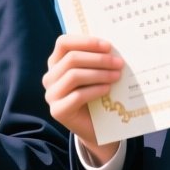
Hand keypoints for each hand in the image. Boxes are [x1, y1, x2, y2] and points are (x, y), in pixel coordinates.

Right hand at [43, 34, 123, 164]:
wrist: (95, 128)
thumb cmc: (96, 95)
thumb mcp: (95, 74)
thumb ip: (96, 60)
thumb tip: (112, 48)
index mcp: (56, 63)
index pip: (63, 43)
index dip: (85, 41)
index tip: (108, 46)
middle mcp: (50, 77)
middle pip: (71, 59)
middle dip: (98, 59)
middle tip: (119, 63)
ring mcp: (51, 95)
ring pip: (74, 75)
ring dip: (99, 74)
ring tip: (117, 76)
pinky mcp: (58, 111)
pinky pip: (77, 96)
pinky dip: (95, 90)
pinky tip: (108, 89)